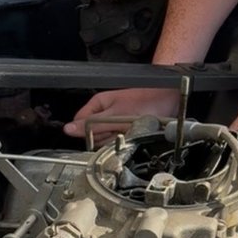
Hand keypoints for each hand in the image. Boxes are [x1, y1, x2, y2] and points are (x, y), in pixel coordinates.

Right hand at [64, 88, 179, 144]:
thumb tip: (69, 130)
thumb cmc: (146, 101)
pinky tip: (134, 133)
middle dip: (105, 137)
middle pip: (93, 134)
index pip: (80, 124)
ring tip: (128, 129)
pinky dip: (126, 138)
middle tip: (118, 130)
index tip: (100, 134)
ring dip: (116, 138)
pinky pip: (119, 138)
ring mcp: (116, 119)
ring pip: (107, 138)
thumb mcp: (116, 115)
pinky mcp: (126, 127)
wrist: (168, 99)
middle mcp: (105, 111)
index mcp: (98, 104)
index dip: (87, 133)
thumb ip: (92, 125)